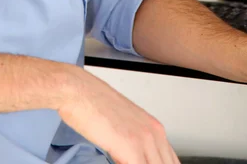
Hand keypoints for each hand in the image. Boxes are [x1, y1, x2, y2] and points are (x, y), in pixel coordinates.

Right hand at [59, 67, 179, 163]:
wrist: (76, 89)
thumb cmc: (92, 103)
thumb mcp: (122, 124)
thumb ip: (135, 144)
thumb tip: (136, 158)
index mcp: (155, 127)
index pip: (170, 161)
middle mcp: (155, 132)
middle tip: (132, 163)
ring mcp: (144, 140)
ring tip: (123, 162)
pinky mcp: (131, 147)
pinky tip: (118, 162)